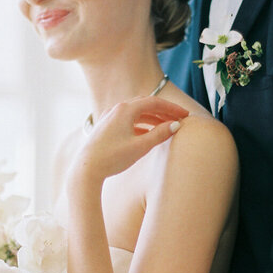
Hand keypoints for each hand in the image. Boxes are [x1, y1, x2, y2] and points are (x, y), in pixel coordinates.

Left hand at [71, 96, 188, 190]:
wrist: (86, 169)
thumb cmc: (112, 158)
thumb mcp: (140, 147)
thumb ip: (159, 135)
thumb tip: (175, 125)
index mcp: (126, 109)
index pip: (154, 102)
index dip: (172, 108)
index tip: (185, 115)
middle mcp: (116, 109)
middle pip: (145, 105)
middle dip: (163, 111)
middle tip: (178, 118)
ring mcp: (109, 117)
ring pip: (136, 113)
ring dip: (152, 118)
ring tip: (166, 127)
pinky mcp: (106, 127)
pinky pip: (128, 121)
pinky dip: (141, 125)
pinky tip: (148, 135)